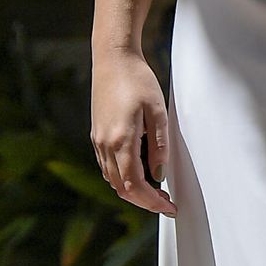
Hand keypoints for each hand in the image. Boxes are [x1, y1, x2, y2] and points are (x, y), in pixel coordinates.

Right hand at [91, 51, 175, 216]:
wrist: (112, 58)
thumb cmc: (137, 80)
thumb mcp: (157, 111)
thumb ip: (159, 146)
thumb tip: (160, 174)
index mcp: (121, 140)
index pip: (135, 186)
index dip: (153, 202)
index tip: (170, 207)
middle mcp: (105, 144)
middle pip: (122, 188)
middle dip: (144, 201)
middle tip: (165, 202)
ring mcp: (97, 141)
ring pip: (112, 180)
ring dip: (133, 191)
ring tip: (156, 190)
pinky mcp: (95, 135)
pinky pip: (107, 167)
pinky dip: (122, 177)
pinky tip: (139, 172)